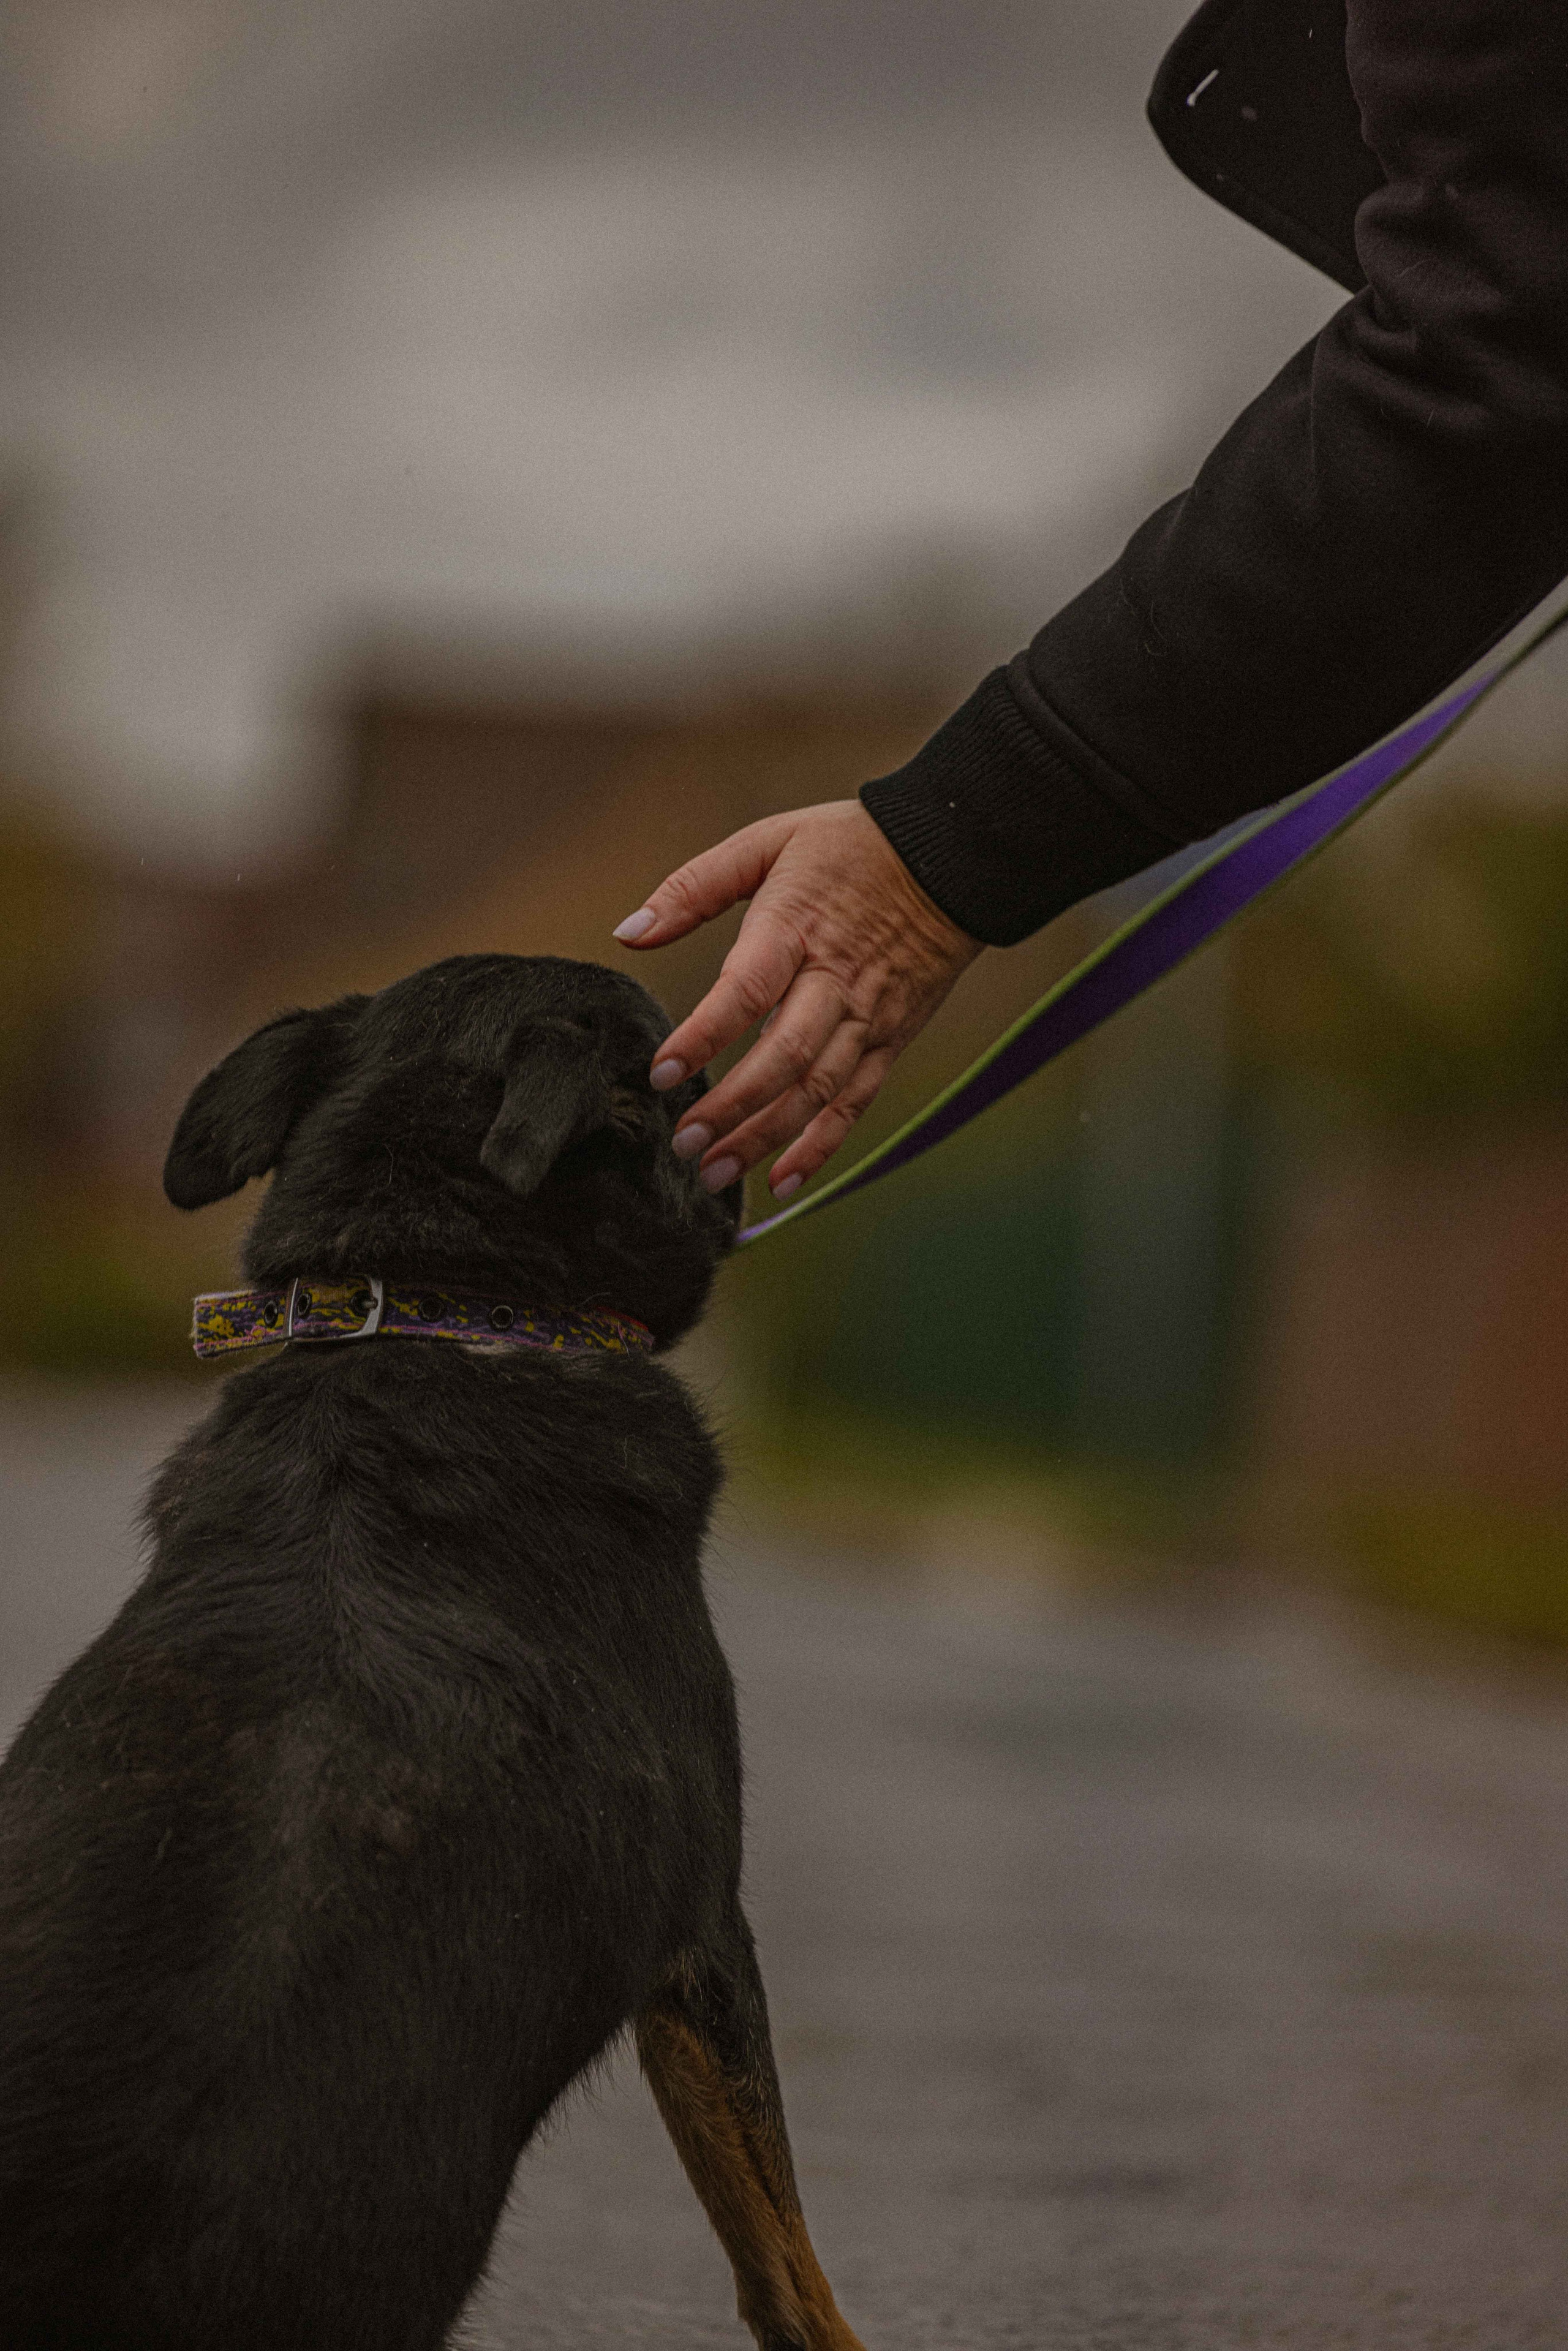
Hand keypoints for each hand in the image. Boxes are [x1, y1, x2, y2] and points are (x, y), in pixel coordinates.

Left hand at [613, 800, 979, 1198]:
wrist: (952, 857)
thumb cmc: (848, 846)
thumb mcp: (767, 842)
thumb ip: (693, 887)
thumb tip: (629, 932)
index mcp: (796, 928)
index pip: (747, 991)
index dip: (704, 1035)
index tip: (661, 1072)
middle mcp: (836, 982)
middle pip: (785, 1057)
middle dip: (732, 1108)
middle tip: (683, 1143)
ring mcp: (868, 1017)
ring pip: (817, 1092)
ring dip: (766, 1139)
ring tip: (714, 1173)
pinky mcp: (891, 1039)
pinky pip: (855, 1103)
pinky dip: (822, 1148)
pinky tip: (783, 1182)